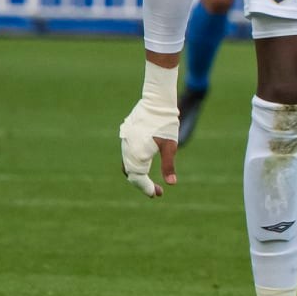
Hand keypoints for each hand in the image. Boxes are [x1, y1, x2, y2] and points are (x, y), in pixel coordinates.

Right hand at [119, 60, 179, 197]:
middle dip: (143, 183)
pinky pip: (128, 155)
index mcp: (136, 154)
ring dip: (138, 174)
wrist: (156, 101)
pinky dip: (135, 163)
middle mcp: (127, 149)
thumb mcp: (170, 145)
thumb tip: (171, 183)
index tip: (157, 194)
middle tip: (156, 191)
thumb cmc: (165, 123)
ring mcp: (125, 142)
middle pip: (131, 173)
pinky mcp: (126, 135)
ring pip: (128, 164)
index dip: (147, 187)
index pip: (138, 178)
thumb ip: (168, 165)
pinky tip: (145, 164)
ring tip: (150, 181)